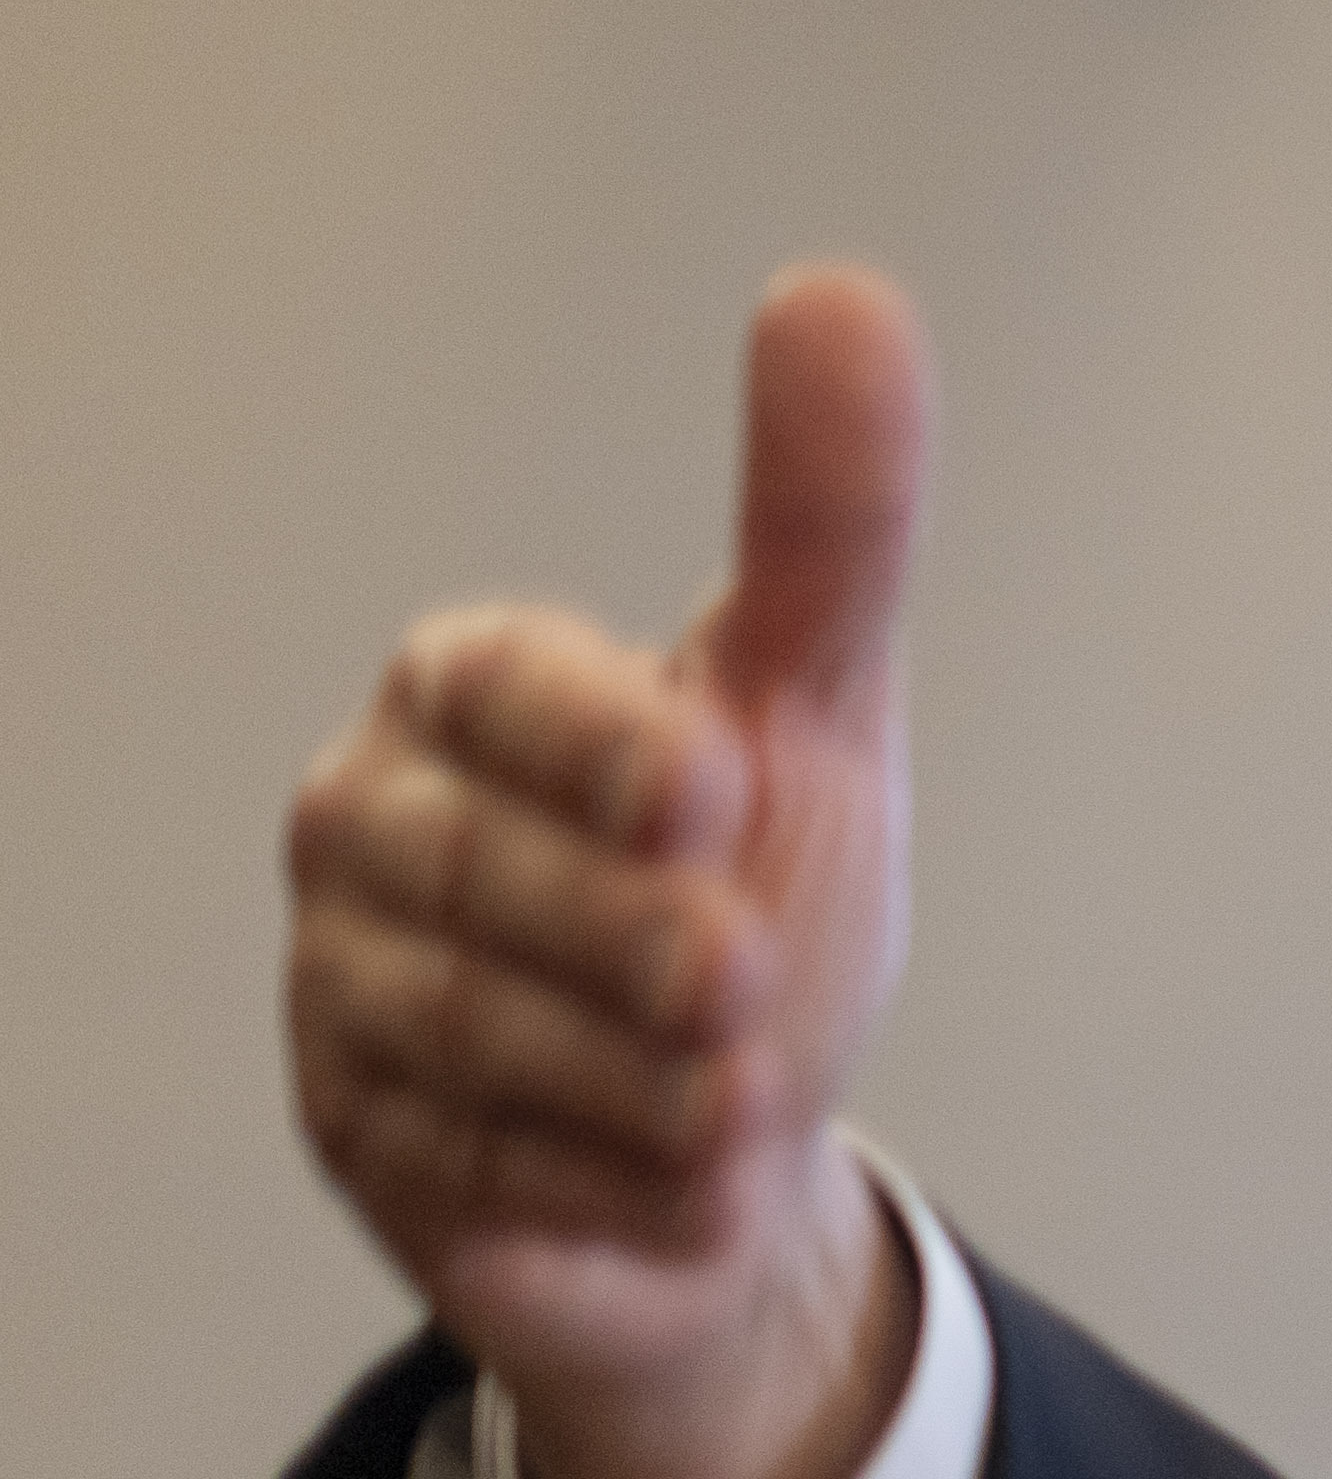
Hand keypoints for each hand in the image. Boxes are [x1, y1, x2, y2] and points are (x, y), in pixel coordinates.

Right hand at [283, 269, 931, 1478]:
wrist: (738, 1143)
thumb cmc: (759, 889)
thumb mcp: (817, 710)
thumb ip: (829, 522)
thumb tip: (842, 295)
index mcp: (475, 693)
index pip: (496, 684)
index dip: (600, 739)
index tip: (721, 784)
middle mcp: (375, 819)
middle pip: (475, 870)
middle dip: (627, 938)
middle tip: (741, 984)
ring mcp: (343, 975)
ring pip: (460, 1028)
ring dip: (632, 1080)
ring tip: (740, 1101)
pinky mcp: (354, 1128)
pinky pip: (458, 1163)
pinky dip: (597, 1182)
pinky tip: (681, 1183)